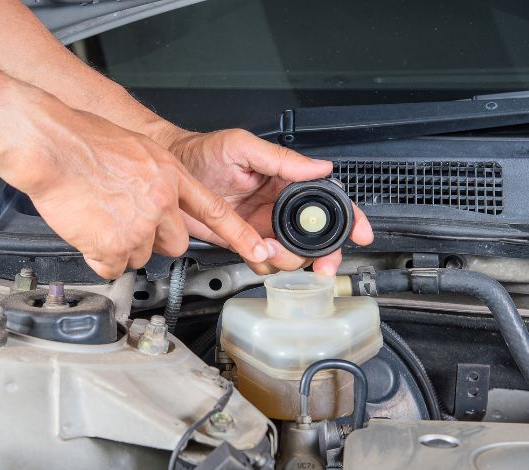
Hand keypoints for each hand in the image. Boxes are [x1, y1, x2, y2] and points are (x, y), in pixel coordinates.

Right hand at [0, 94, 270, 278]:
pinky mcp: (114, 245)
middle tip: (127, 221)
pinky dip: (99, 255)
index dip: (240, 235)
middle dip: (155, 239)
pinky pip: (112, 266)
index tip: (260, 252)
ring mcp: (139, 226)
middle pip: (176, 243)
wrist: (51, 144)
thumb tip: (160, 200)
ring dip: (122, 245)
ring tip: (101, 217)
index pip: (215, 212)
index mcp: (170, 175)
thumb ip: (156, 178)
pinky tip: (88, 229)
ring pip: (141, 256)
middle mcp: (161, 202)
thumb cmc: (84, 140)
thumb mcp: (137, 150)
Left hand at [168, 129, 373, 274]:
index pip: (326, 200)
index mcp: (285, 180)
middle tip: (320, 264)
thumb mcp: (242, 147)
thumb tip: (319, 166)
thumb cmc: (201, 152)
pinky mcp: (243, 241)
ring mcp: (262, 226)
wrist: (169, 172)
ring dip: (287, 259)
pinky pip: (263, 261)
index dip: (348, 218)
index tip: (360, 233)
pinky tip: (253, 252)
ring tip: (268, 247)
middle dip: (323, 253)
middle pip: (315, 236)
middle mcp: (278, 206)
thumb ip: (281, 159)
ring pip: (291, 255)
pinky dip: (262, 264)